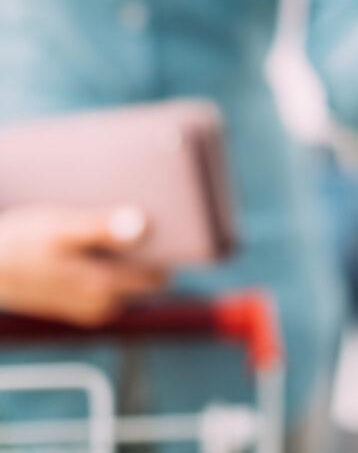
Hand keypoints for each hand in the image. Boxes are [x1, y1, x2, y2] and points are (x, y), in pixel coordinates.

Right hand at [0, 206, 166, 326]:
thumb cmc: (20, 244)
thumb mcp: (60, 228)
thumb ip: (101, 228)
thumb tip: (140, 224)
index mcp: (103, 289)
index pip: (159, 273)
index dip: (167, 249)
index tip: (169, 225)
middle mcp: (103, 305)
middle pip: (148, 277)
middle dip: (148, 252)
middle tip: (140, 218)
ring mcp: (94, 307)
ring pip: (130, 280)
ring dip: (128, 257)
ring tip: (110, 228)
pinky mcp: (85, 304)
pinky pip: (112, 282)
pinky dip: (110, 263)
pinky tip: (95, 243)